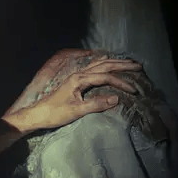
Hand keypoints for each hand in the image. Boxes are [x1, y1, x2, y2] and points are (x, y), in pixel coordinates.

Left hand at [20, 55, 141, 131]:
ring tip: (129, 63)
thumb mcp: (77, 111)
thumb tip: (116, 99)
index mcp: (79, 79)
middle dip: (122, 65)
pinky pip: (94, 69)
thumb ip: (96, 104)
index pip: (105, 77)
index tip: (133, 90)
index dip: (120, 82)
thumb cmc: (56, 113)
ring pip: (99, 64)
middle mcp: (79, 74)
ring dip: (115, 63)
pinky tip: (110, 66)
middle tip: (139, 65)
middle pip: (104, 65)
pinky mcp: (76, 81)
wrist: (39, 114)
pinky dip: (106, 66)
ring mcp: (77, 76)